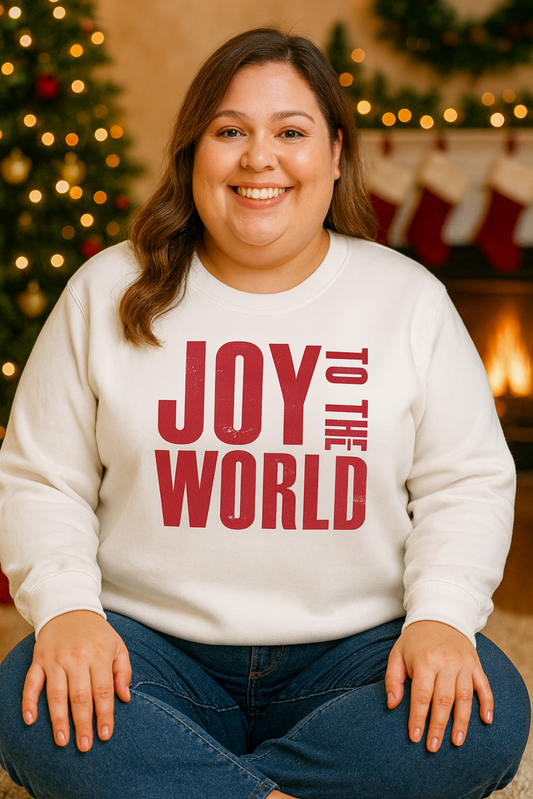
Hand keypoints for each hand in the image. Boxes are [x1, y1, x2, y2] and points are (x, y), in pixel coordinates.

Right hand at [22, 610, 131, 751]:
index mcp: (98, 655)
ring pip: (56, 694)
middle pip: (79, 696)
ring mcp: (55, 659)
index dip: (104, 714)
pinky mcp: (39, 660)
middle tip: (84, 747)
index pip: (103, 690)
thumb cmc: (97, 633)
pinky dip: (29, 702)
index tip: (105, 735)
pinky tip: (30, 720)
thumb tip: (125, 698)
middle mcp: (76, 658)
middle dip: (83, 723)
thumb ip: (124, 671)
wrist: (69, 608)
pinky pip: (31, 683)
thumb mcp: (117, 645)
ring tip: (63, 741)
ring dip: (58, 720)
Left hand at [385, 620, 492, 751]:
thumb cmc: (415, 640)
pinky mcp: (475, 664)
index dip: (418, 718)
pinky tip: (486, 720)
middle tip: (433, 746)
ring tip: (457, 741)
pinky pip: (484, 685)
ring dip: (462, 721)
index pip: (422, 695)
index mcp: (425, 661)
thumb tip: (392, 705)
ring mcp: (463, 663)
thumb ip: (393, 679)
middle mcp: (446, 663)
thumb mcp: (397, 654)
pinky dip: (487, 703)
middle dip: (438, 726)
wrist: (439, 616)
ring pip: (465, 697)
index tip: (415, 737)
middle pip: (443, 700)